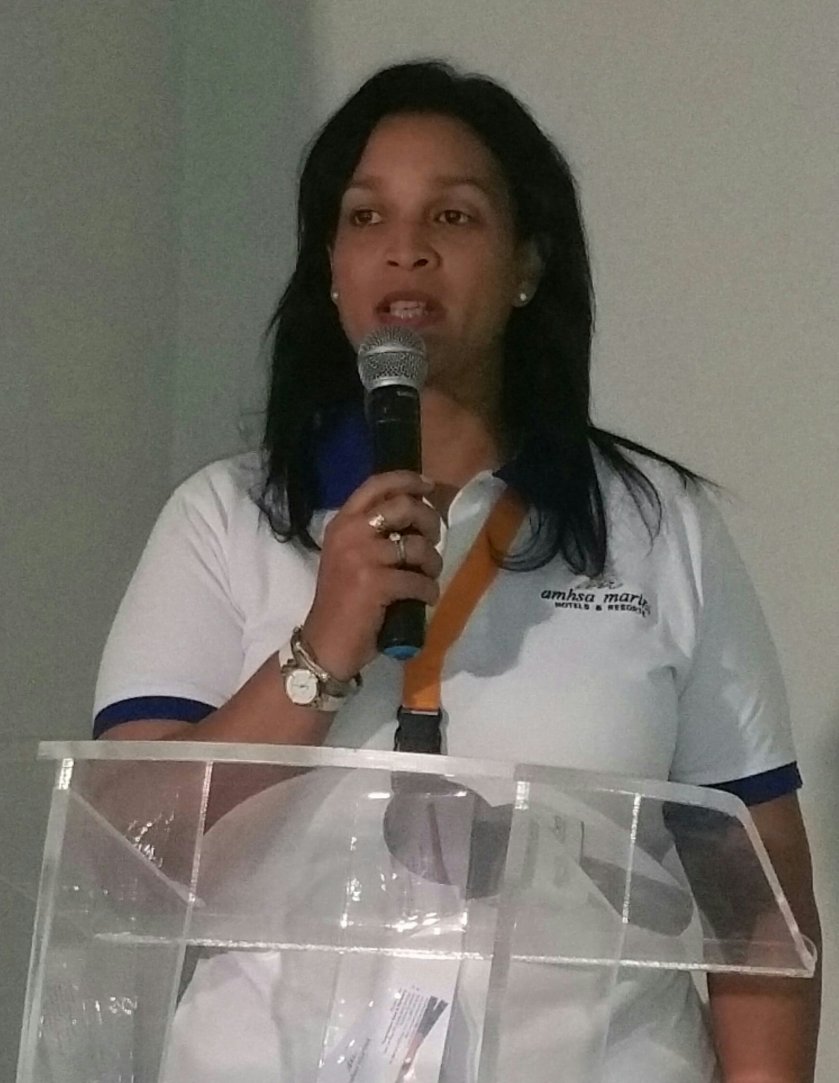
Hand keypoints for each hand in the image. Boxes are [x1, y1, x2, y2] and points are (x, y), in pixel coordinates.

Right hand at [301, 471, 442, 679]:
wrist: (325, 642)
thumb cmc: (342, 602)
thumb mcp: (348, 556)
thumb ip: (371, 534)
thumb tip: (413, 517)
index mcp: (342, 523)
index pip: (376, 485)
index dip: (407, 480)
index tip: (428, 486)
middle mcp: (349, 533)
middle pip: (404, 507)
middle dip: (429, 521)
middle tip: (433, 539)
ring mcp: (362, 557)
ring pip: (418, 546)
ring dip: (433, 562)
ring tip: (430, 575)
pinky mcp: (376, 583)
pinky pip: (419, 580)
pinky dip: (429, 590)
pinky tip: (426, 598)